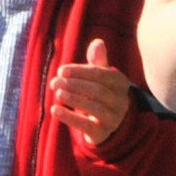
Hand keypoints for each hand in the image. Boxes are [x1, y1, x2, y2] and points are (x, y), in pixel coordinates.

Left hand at [46, 36, 138, 152]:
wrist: (107, 123)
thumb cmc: (100, 93)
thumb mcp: (100, 76)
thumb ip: (97, 60)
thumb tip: (98, 42)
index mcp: (120, 83)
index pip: (101, 75)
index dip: (80, 72)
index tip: (61, 71)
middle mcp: (121, 101)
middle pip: (97, 91)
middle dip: (74, 85)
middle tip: (54, 81)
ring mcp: (114, 118)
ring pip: (94, 108)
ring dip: (74, 99)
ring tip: (57, 93)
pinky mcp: (103, 133)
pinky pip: (86, 126)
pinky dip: (69, 117)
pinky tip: (54, 109)